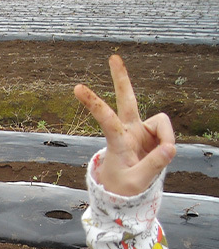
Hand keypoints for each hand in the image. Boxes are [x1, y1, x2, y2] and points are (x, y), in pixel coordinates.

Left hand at [74, 55, 175, 196]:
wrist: (127, 191)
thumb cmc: (124, 188)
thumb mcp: (136, 182)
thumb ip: (153, 165)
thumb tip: (170, 148)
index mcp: (116, 142)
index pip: (105, 119)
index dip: (94, 103)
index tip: (77, 88)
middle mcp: (127, 132)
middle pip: (126, 100)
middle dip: (122, 79)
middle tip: (113, 58)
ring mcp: (141, 131)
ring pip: (161, 122)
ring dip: (166, 137)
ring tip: (162, 157)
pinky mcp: (152, 135)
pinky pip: (168, 134)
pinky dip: (169, 144)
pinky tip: (161, 155)